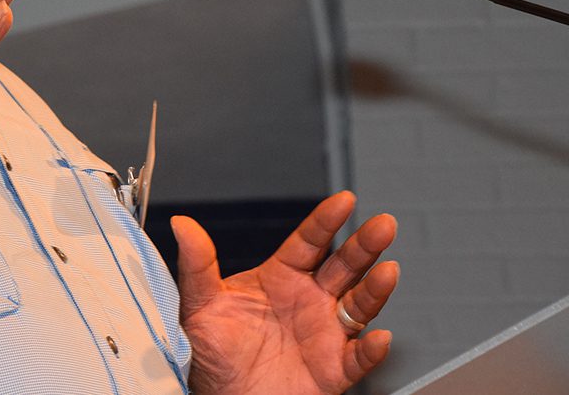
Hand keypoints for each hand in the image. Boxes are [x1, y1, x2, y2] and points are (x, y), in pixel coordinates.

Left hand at [174, 191, 398, 394]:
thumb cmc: (209, 351)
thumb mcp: (199, 304)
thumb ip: (197, 264)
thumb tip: (182, 225)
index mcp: (280, 278)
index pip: (308, 242)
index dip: (326, 221)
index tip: (345, 200)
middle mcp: (308, 301)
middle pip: (343, 266)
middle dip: (365, 245)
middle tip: (383, 224)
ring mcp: (324, 334)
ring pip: (359, 306)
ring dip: (376, 289)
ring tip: (387, 271)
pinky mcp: (332, 369)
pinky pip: (358, 359)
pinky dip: (372, 350)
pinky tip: (379, 338)